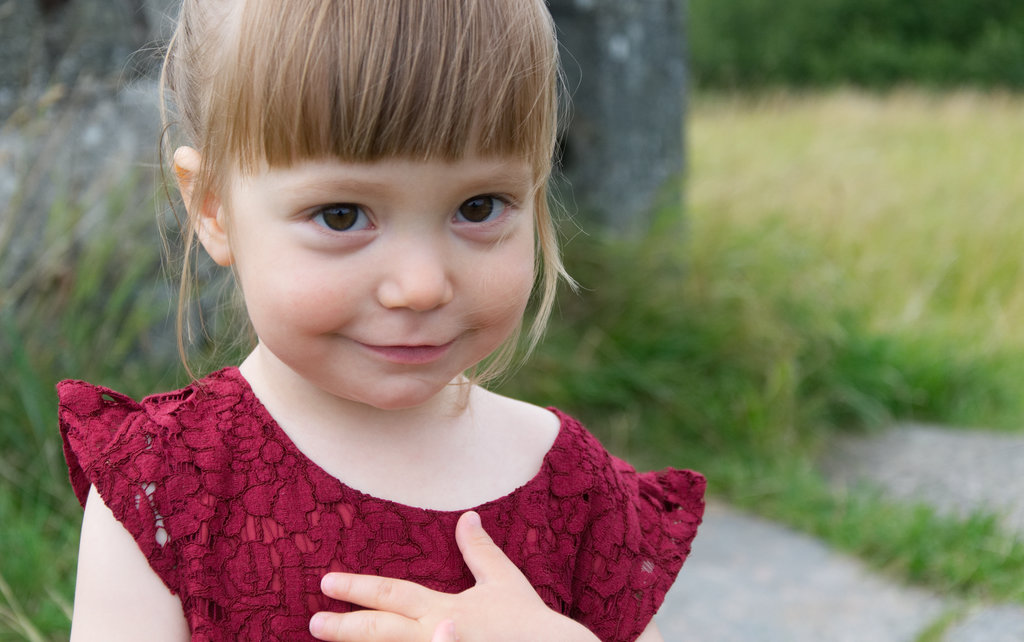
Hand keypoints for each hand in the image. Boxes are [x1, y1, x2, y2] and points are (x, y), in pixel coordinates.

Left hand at [309, 511, 597, 641]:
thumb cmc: (528, 620)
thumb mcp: (502, 580)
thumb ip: (479, 550)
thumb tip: (466, 518)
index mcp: (444, 607)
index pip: (391, 593)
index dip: (358, 587)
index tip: (328, 583)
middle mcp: (437, 633)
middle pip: (381, 630)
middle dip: (345, 625)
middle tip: (313, 623)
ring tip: (327, 641)